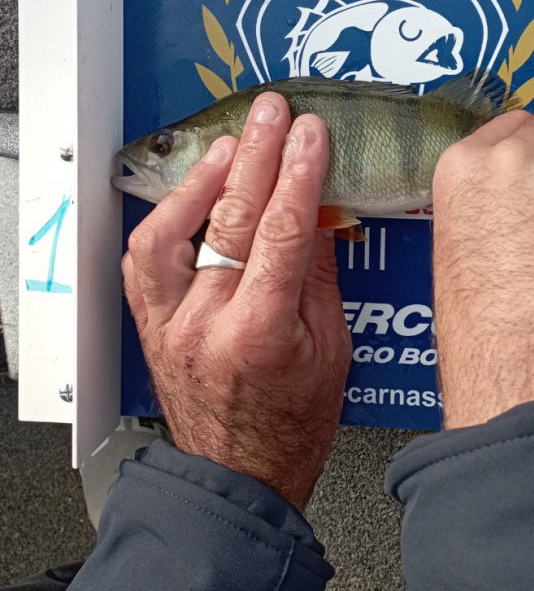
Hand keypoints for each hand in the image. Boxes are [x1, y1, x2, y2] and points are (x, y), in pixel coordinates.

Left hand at [123, 94, 351, 510]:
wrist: (238, 477)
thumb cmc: (293, 424)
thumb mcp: (333, 348)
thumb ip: (319, 271)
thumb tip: (318, 206)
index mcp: (260, 332)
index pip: (282, 230)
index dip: (299, 172)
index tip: (311, 134)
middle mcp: (205, 323)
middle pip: (231, 218)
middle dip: (257, 154)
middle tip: (273, 113)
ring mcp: (169, 322)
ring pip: (172, 230)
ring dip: (205, 178)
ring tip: (233, 143)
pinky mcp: (149, 323)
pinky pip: (144, 257)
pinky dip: (168, 214)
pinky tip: (194, 188)